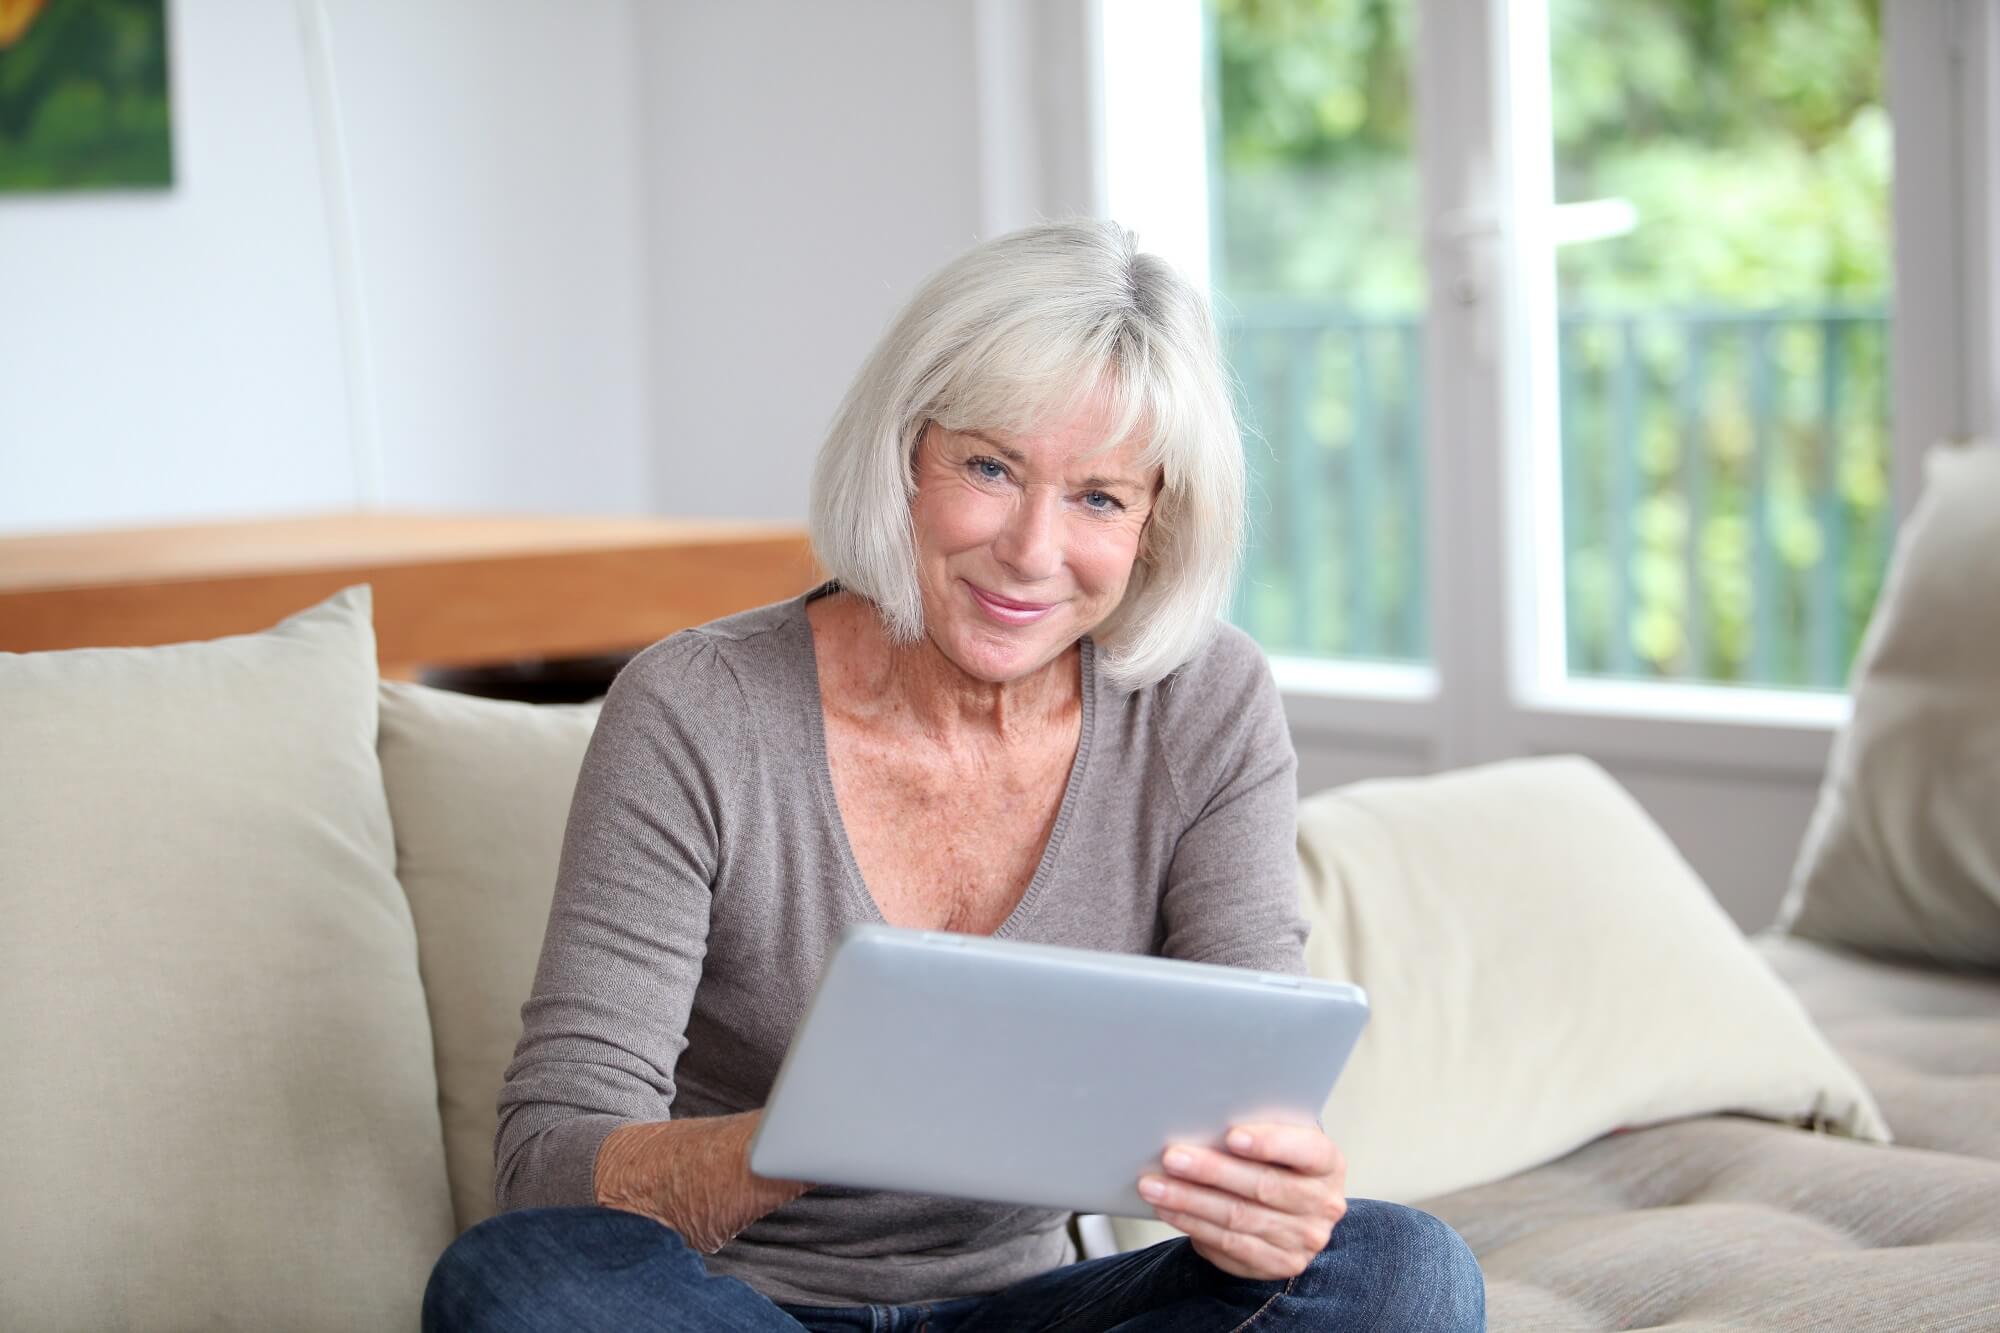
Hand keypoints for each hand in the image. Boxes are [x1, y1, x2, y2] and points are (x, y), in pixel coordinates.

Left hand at [1137, 1121, 1346, 1279]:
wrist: (1296, 1210)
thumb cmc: (1279, 1161)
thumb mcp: (1281, 1137)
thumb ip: (1257, 1128)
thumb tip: (1203, 1115)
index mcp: (1328, 1162)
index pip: (1305, 1150)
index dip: (1269, 1143)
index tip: (1232, 1135)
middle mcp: (1322, 1203)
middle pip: (1262, 1186)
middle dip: (1212, 1171)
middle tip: (1172, 1157)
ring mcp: (1302, 1239)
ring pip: (1238, 1217)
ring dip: (1190, 1201)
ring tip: (1154, 1185)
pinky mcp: (1278, 1264)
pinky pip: (1229, 1245)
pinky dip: (1193, 1225)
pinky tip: (1168, 1210)